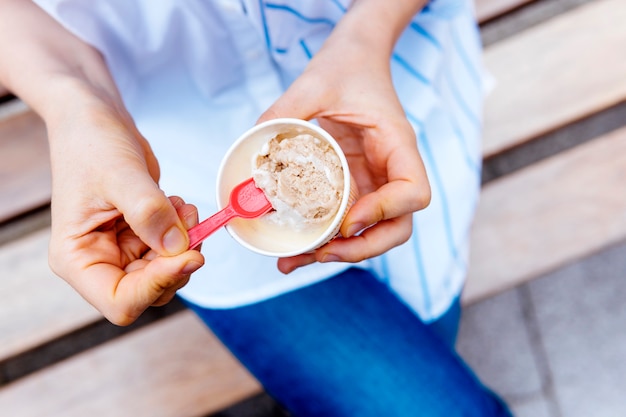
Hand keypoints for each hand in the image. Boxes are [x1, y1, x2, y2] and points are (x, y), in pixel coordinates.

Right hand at [47, 92, 203, 324]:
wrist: (94, 120)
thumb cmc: (91, 143)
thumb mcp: (120, 175)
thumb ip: (149, 213)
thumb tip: (178, 248)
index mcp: (77, 259)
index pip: (121, 302)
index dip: (158, 285)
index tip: (189, 255)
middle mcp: (99, 261)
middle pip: (150, 291)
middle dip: (177, 262)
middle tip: (193, 224)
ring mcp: (121, 250)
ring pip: (167, 272)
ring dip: (185, 244)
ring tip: (182, 206)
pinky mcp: (141, 236)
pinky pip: (172, 250)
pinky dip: (184, 231)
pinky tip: (178, 205)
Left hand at [258, 12, 430, 273]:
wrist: (354, 58)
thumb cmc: (346, 65)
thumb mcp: (315, 82)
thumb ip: (286, 110)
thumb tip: (250, 150)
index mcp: (397, 145)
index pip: (413, 192)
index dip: (385, 212)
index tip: (347, 221)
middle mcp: (391, 171)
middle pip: (396, 227)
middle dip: (360, 248)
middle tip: (319, 254)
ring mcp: (374, 182)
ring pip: (370, 233)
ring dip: (337, 253)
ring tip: (292, 261)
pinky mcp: (354, 186)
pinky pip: (345, 221)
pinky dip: (323, 240)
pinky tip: (293, 251)